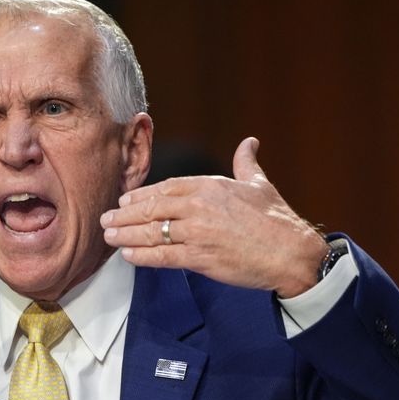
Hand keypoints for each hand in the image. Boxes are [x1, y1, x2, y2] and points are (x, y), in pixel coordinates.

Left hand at [100, 137, 326, 297]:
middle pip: (151, 209)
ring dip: (126, 235)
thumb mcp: (259, 185)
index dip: (140, 196)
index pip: (165, 189)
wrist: (292, 252)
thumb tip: (249, 142)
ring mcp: (198, 232)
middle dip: (125, 215)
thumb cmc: (278, 220)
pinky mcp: (201, 257)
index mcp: (210, 186)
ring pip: (152, 232)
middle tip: (106, 220)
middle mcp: (199, 206)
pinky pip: (164, 256)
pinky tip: (128, 255)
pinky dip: (143, 255)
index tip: (124, 202)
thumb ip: (246, 163)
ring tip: (109, 237)